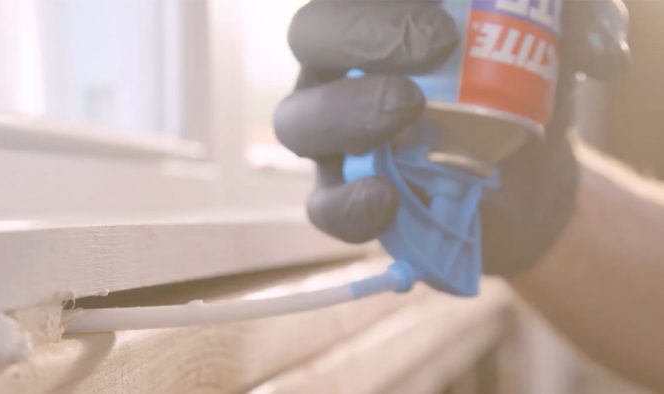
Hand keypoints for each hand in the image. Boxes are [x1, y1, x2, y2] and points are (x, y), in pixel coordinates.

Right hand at [274, 0, 629, 274]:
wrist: (525, 181)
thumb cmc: (525, 95)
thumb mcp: (551, 46)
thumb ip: (567, 22)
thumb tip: (593, 45)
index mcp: (380, 21)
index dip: (377, 7)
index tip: (446, 27)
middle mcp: (343, 70)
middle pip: (309, 36)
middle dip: (363, 39)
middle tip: (433, 54)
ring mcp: (335, 136)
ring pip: (296, 120)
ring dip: (347, 115)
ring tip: (409, 118)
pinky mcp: (343, 196)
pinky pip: (321, 204)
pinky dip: (349, 203)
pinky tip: (388, 199)